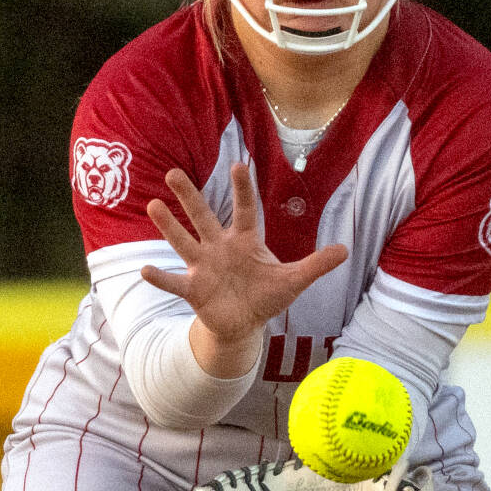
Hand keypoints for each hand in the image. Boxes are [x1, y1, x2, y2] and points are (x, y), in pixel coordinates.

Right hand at [141, 164, 347, 346]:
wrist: (244, 324)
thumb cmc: (266, 295)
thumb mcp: (294, 281)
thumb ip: (316, 265)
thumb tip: (345, 250)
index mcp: (245, 241)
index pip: (245, 210)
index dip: (243, 190)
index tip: (239, 165)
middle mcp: (219, 248)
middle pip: (203, 217)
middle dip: (189, 196)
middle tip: (173, 172)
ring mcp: (203, 267)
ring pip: (184, 242)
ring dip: (169, 226)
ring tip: (153, 205)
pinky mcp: (193, 290)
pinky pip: (174, 282)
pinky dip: (161, 277)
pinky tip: (145, 269)